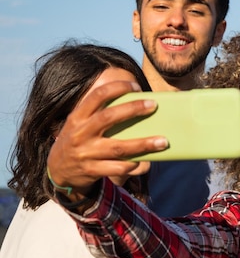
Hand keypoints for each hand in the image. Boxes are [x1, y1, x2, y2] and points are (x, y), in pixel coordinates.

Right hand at [46, 80, 166, 200]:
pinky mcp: (92, 171)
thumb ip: (99, 115)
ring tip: (163, 141)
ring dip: (143, 144)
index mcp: (77, 117)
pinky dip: (133, 164)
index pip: (97, 96)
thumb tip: (136, 106)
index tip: (136, 86)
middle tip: (154, 106)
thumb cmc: (79, 141)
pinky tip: (145, 162)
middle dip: (133, 109)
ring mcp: (85, 153)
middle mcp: (80, 133)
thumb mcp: (80, 125)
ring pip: (119, 147)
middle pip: (109, 117)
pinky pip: (118, 168)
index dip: (117, 88)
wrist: (58, 171)